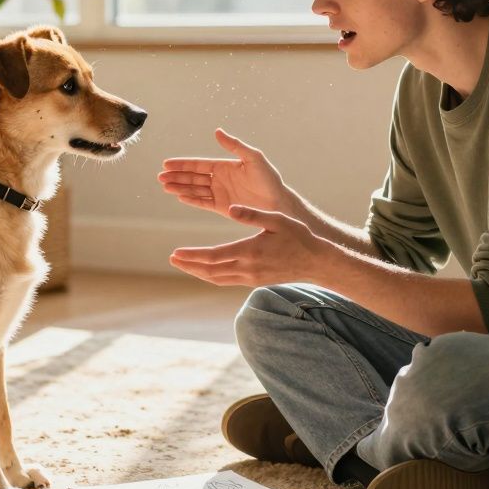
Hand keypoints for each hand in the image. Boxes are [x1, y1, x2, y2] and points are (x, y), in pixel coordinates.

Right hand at [158, 129, 291, 220]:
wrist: (278, 203)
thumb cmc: (269, 179)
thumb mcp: (253, 158)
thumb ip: (235, 145)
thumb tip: (218, 131)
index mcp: (224, 165)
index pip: (199, 164)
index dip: (182, 164)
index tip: (166, 163)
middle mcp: (219, 178)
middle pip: (193, 177)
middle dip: (176, 176)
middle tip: (160, 177)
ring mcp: (220, 193)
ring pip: (195, 189)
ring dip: (180, 187)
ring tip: (165, 186)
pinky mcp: (222, 207)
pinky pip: (203, 202)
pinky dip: (191, 200)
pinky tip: (180, 197)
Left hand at [169, 205, 328, 286]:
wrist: (316, 262)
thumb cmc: (298, 237)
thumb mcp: (276, 220)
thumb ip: (252, 214)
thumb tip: (231, 207)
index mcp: (250, 250)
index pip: (213, 256)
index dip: (192, 256)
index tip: (176, 253)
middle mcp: (247, 268)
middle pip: (210, 270)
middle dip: (189, 265)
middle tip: (172, 259)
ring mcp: (251, 277)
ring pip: (217, 278)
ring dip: (198, 272)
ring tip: (183, 264)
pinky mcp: (254, 281)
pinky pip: (227, 281)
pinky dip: (212, 276)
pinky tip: (205, 270)